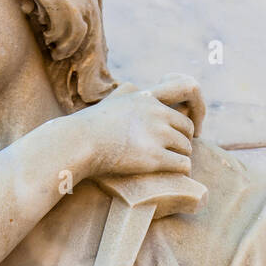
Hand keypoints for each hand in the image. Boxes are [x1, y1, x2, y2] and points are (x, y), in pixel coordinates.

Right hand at [80, 76, 204, 178]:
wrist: (78, 143)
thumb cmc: (88, 128)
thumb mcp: (111, 101)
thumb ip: (125, 94)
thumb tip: (132, 88)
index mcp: (147, 99)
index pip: (181, 103)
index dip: (184, 121)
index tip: (181, 134)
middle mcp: (156, 113)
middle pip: (186, 128)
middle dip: (183, 142)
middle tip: (175, 154)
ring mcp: (157, 135)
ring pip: (186, 147)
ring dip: (182, 157)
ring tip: (172, 167)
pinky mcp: (154, 157)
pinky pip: (182, 164)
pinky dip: (182, 171)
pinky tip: (176, 176)